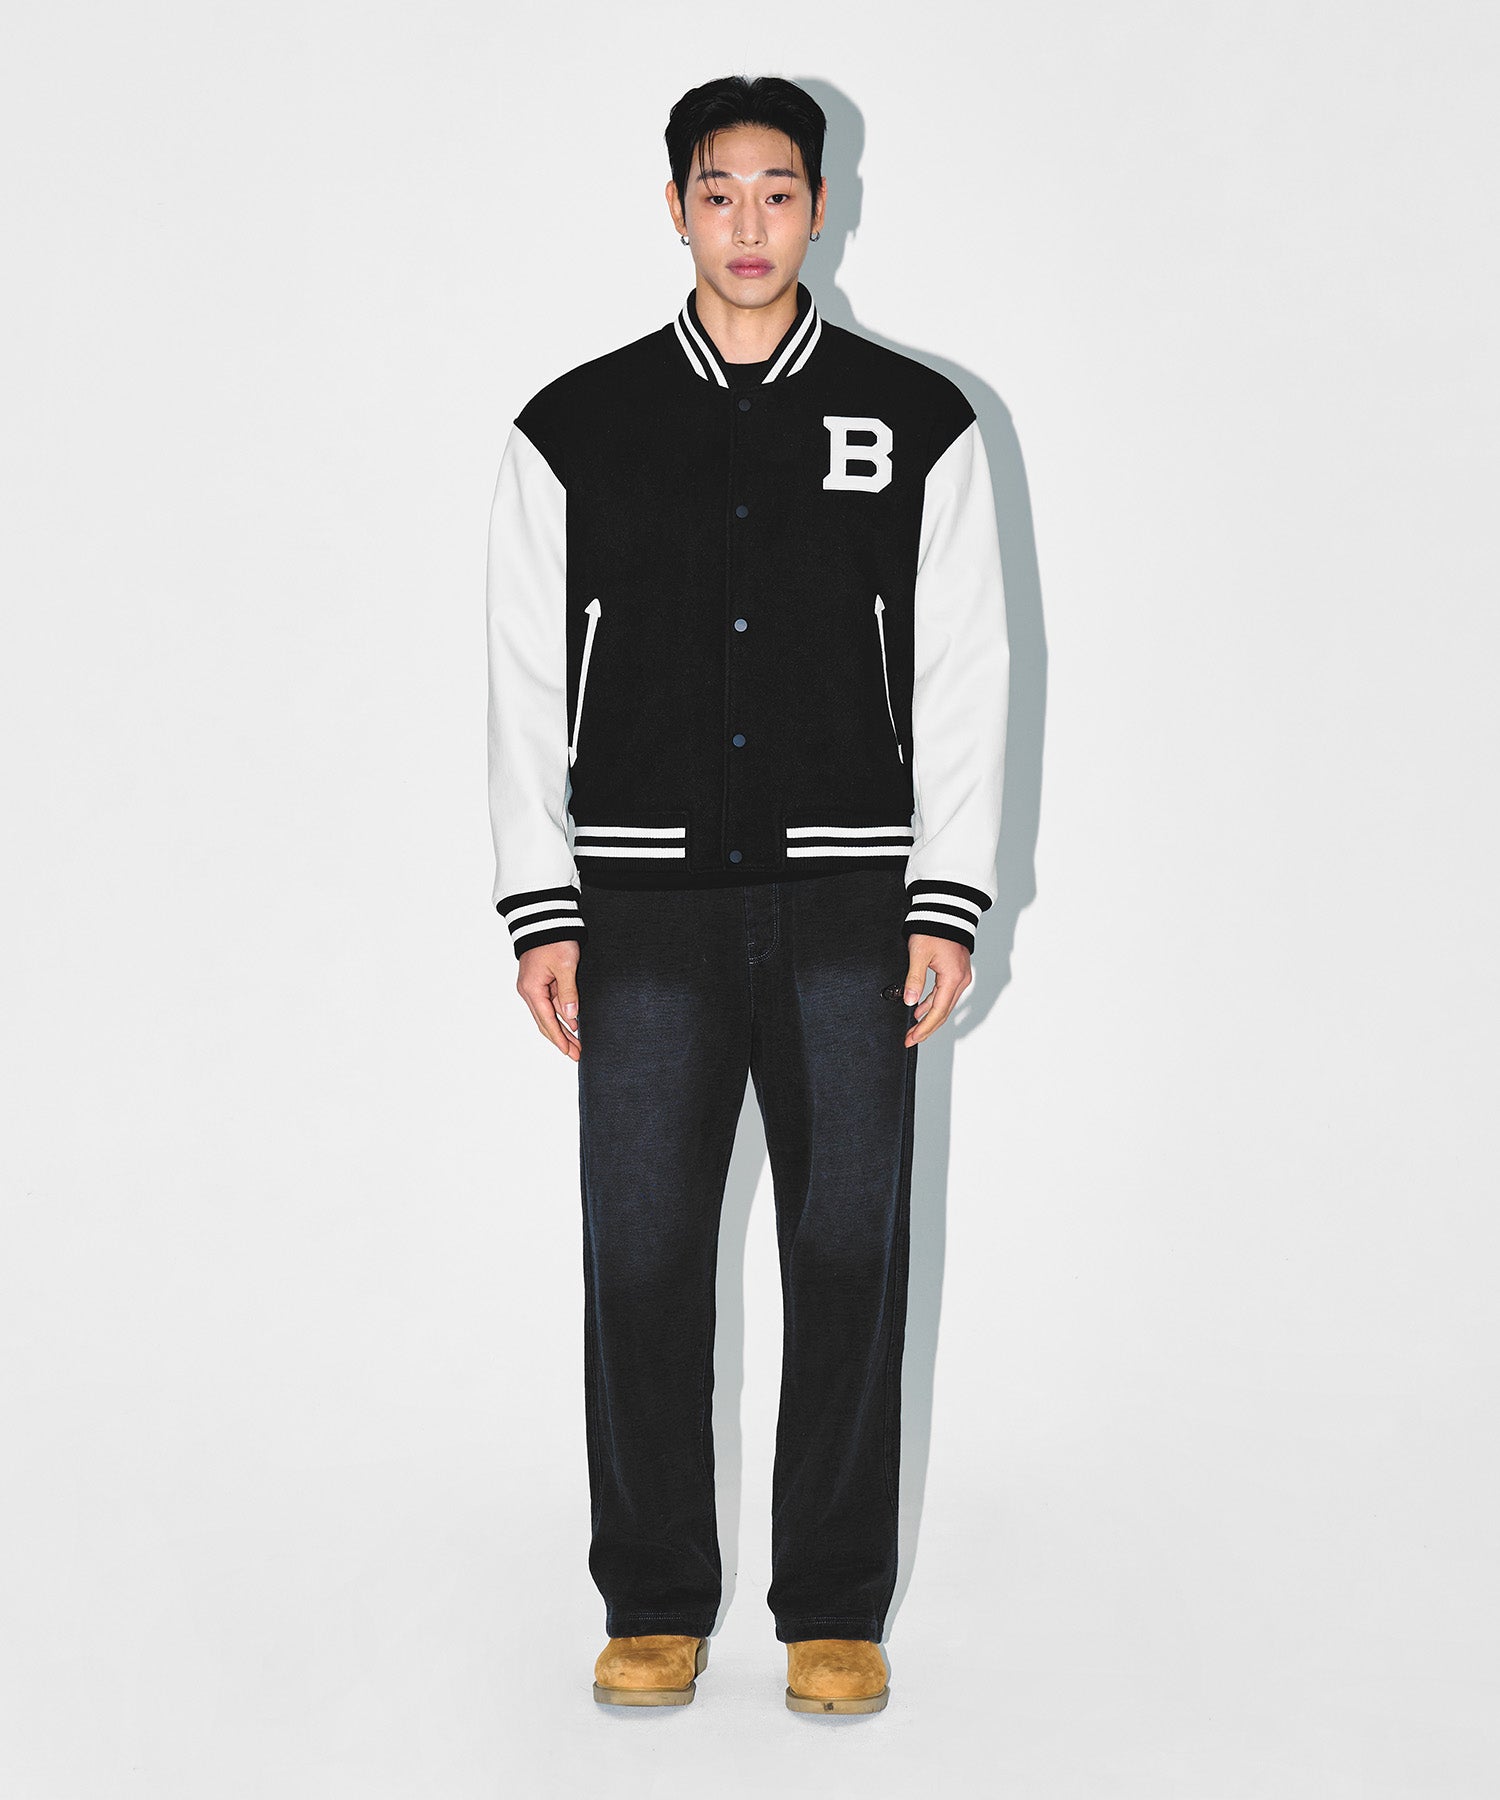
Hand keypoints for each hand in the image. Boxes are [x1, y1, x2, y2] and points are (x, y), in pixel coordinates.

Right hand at [516, 940, 581, 1059]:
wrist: (544, 919)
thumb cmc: (553, 939)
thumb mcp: (565, 966)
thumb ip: (568, 993)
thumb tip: (571, 1016)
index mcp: (532, 989)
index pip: (547, 1021)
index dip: (559, 1039)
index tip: (569, 1052)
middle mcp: (528, 991)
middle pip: (545, 1022)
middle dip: (562, 1039)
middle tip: (577, 1053)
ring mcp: (532, 987)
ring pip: (548, 1014)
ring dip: (562, 1028)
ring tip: (577, 1043)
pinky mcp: (539, 981)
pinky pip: (549, 1003)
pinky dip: (560, 1014)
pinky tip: (572, 1022)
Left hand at [902, 936, 972, 1044]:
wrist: (945, 912)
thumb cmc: (933, 929)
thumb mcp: (919, 954)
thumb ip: (914, 979)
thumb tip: (909, 1001)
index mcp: (953, 978)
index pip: (938, 1011)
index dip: (925, 1028)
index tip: (912, 1038)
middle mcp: (961, 980)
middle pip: (944, 1012)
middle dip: (927, 1028)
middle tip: (910, 1039)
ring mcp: (961, 976)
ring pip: (945, 1005)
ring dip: (929, 1017)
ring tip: (913, 1028)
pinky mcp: (956, 972)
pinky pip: (945, 994)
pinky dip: (933, 1004)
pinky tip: (921, 1009)